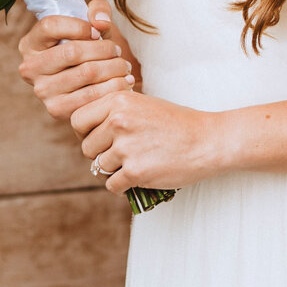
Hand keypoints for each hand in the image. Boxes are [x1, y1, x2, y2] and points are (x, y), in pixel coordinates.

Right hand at [16, 0, 137, 123]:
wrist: (87, 87)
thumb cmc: (86, 50)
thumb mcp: (89, 25)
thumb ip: (97, 10)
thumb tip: (100, 22)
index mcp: (30, 43)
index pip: (50, 26)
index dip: (79, 25)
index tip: (98, 31)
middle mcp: (30, 68)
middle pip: (72, 51)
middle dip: (104, 49)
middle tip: (118, 50)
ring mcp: (42, 91)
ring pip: (86, 73)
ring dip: (114, 67)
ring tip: (124, 66)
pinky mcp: (57, 109)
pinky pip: (92, 96)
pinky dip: (114, 87)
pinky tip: (123, 82)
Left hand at [74, 88, 224, 194]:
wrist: (208, 141)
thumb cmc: (176, 123)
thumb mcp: (142, 104)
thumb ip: (113, 111)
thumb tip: (85, 128)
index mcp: (118, 101)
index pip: (78, 120)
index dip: (85, 133)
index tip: (98, 138)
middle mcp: (118, 121)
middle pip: (87, 147)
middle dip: (99, 154)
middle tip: (120, 155)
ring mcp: (126, 147)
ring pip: (99, 167)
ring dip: (113, 170)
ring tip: (134, 163)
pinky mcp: (136, 172)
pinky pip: (112, 185)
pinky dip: (122, 186)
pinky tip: (137, 178)